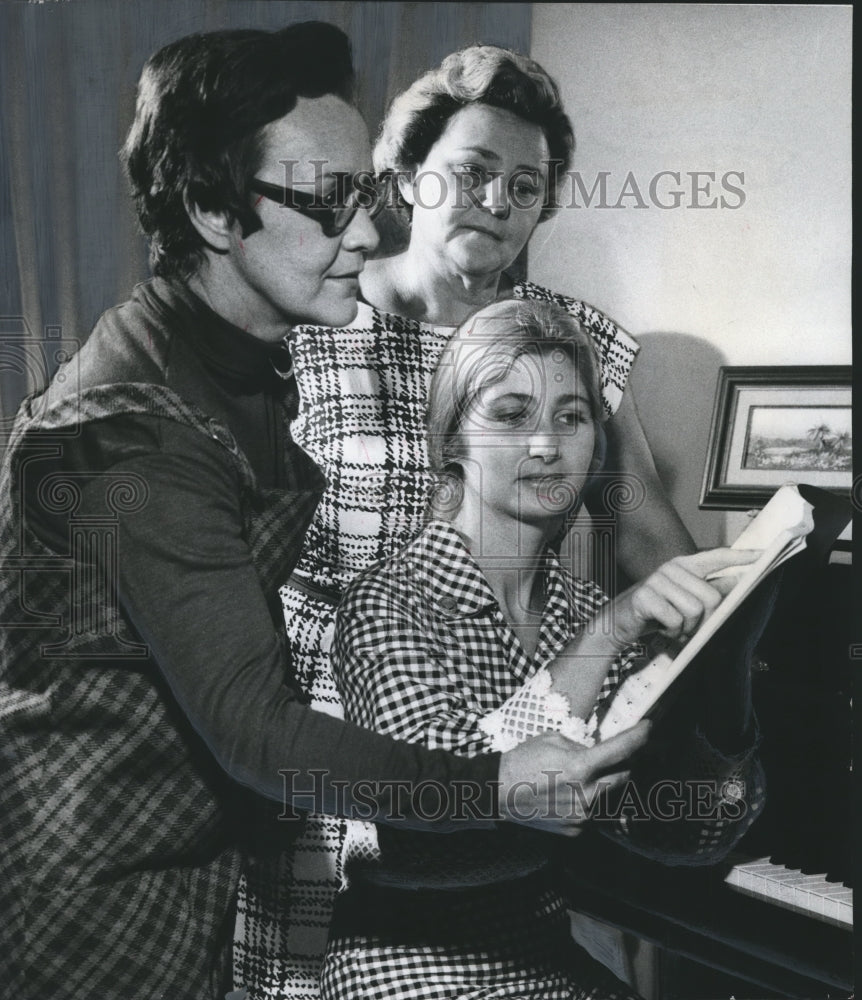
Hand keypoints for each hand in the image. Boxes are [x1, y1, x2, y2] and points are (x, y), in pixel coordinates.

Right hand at [497, 722, 650, 835]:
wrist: (497, 792)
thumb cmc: (521, 760)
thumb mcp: (551, 740)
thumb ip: (580, 745)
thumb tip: (597, 751)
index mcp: (580, 767)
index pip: (622, 750)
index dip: (639, 736)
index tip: (648, 727)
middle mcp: (587, 795)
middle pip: (624, 777)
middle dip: (621, 764)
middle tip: (610, 756)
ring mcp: (583, 816)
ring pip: (608, 797)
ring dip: (602, 785)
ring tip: (580, 777)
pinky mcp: (575, 830)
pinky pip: (593, 813)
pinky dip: (588, 802)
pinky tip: (568, 794)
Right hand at [609, 548, 761, 647]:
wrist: (617, 622)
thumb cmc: (655, 612)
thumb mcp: (683, 599)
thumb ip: (707, 589)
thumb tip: (736, 583)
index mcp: (684, 565)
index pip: (717, 557)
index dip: (741, 557)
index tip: (763, 555)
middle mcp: (672, 568)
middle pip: (710, 597)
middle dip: (706, 621)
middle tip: (691, 630)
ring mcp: (657, 581)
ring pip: (694, 610)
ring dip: (686, 629)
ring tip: (675, 630)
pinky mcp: (645, 597)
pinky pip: (675, 620)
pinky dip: (671, 632)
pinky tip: (661, 630)